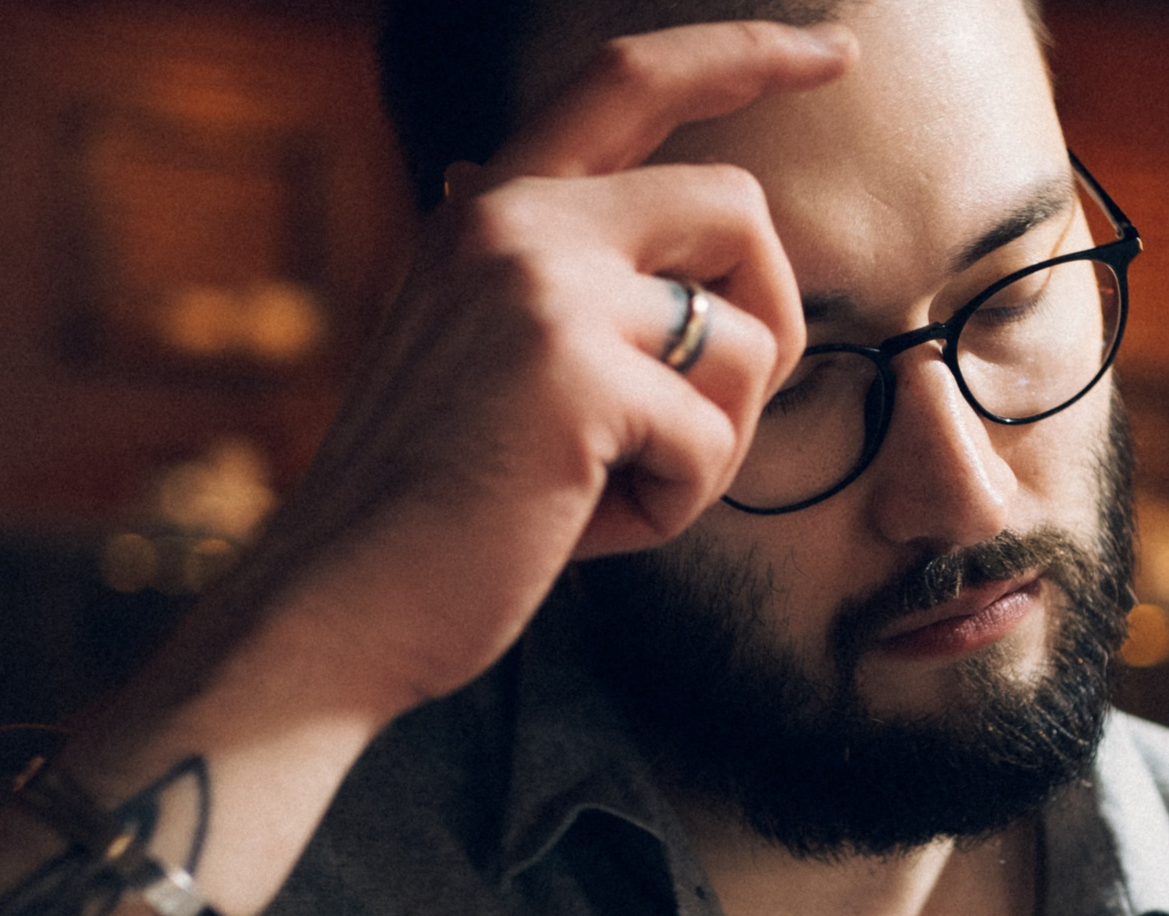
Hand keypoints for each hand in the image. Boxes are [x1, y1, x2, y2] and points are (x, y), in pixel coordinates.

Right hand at [224, 21, 851, 723]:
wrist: (333, 609)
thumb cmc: (423, 512)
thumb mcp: (476, 361)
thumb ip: (555, 289)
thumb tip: (670, 274)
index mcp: (487, 208)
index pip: (631, 78)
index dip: (746, 54)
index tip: (835, 54)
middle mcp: (514, 220)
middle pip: (736, 208)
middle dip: (769, 317)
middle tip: (714, 419)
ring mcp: (544, 289)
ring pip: (745, 342)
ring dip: (707, 446)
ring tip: (604, 493)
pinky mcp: (579, 378)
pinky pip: (711, 438)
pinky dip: (672, 507)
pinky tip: (582, 529)